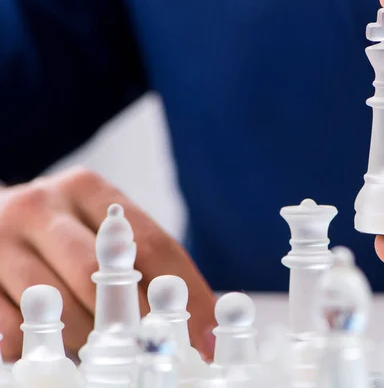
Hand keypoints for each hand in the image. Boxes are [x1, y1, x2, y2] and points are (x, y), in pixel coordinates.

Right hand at [0, 167, 215, 359]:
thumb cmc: (63, 231)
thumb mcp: (101, 227)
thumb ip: (144, 260)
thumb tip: (202, 326)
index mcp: (88, 189)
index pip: (151, 243)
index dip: (185, 293)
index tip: (207, 338)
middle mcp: (42, 205)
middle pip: (100, 273)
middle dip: (133, 321)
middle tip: (154, 351)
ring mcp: (1, 238)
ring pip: (55, 304)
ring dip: (86, 338)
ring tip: (105, 351)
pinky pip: (13, 326)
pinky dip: (42, 345)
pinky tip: (56, 346)